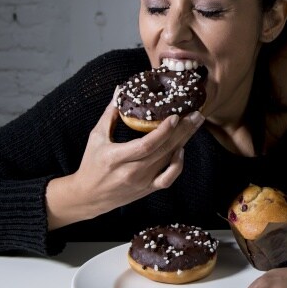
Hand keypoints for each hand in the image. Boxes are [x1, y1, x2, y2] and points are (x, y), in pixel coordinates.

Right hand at [46, 88, 203, 228]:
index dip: (163, 131)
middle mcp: (132, 172)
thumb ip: (110, 114)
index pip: (146, 145)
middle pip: (163, 150)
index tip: (175, 116)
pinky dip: (178, 165)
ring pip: (168, 160)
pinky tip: (182, 150)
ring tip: (194, 125)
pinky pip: (168, 178)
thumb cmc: (91, 164)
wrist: (89, 196)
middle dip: (182, 131)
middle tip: (196, 115)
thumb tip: (119, 91)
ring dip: (183, 141)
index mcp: (116, 157)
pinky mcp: (148, 188)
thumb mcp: (96, 137)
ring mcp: (142, 182)